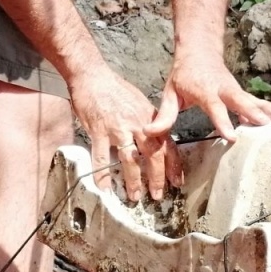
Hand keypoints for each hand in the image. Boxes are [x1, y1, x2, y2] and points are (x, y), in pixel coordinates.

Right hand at [69, 63, 172, 202]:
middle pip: (153, 155)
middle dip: (157, 178)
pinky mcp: (99, 130)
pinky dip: (103, 174)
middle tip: (158, 195)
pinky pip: (101, 156)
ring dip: (133, 180)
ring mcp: (118, 127)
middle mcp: (138, 124)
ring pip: (130, 159)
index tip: (177, 181)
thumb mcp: (139, 103)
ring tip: (134, 196)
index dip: (173, 165)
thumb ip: (147, 122)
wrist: (93, 76)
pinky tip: (104, 187)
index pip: (167, 144)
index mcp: (149, 118)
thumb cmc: (114, 89)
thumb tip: (154, 139)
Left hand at [146, 50, 270, 148]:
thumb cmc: (183, 76)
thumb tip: (149, 131)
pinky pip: (255, 101)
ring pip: (251, 99)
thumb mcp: (170, 93)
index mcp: (204, 91)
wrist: (199, 51)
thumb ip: (164, 115)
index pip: (214, 107)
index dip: (222, 121)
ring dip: (266, 109)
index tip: (232, 135)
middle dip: (252, 112)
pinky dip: (268, 108)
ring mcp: (234, 89)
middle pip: (239, 100)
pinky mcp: (240, 92)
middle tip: (264, 125)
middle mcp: (222, 89)